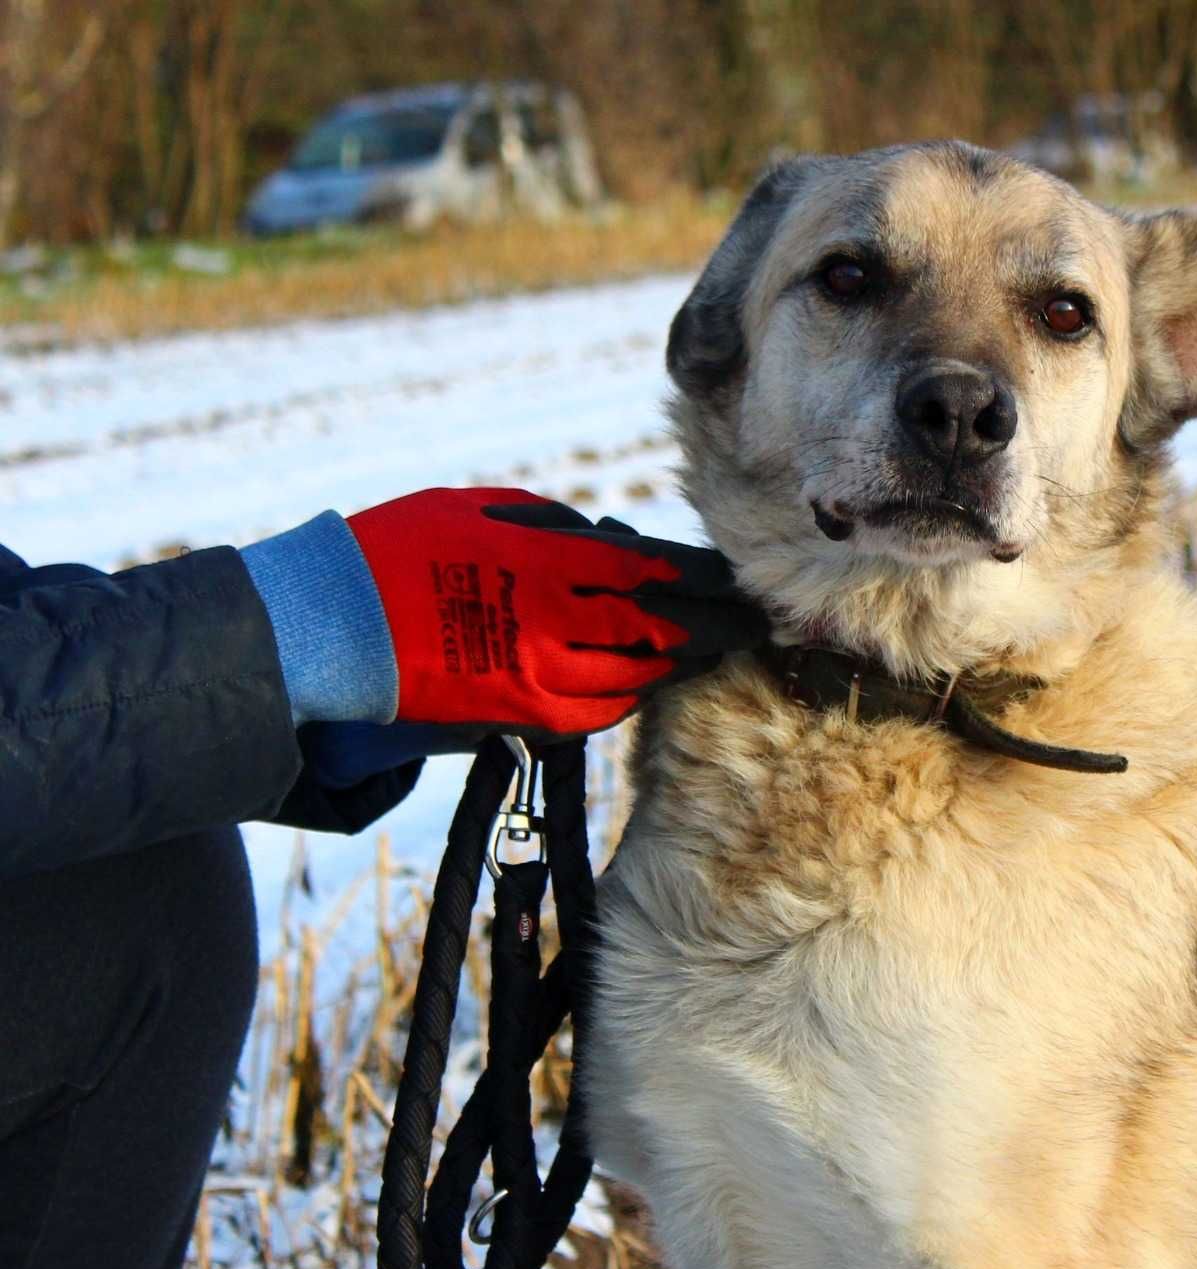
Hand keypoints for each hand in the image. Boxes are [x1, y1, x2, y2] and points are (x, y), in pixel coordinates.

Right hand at [345, 487, 767, 736]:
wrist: (330, 625)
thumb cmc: (405, 547)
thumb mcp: (488, 511)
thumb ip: (563, 531)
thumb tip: (623, 546)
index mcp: (550, 560)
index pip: (656, 571)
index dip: (706, 579)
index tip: (738, 580)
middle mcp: (556, 623)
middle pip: (664, 632)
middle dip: (715, 628)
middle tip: (754, 624)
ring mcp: (540, 677)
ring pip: (639, 678)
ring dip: (679, 664)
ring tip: (710, 649)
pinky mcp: (522, 716)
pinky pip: (600, 711)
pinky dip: (631, 694)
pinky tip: (647, 679)